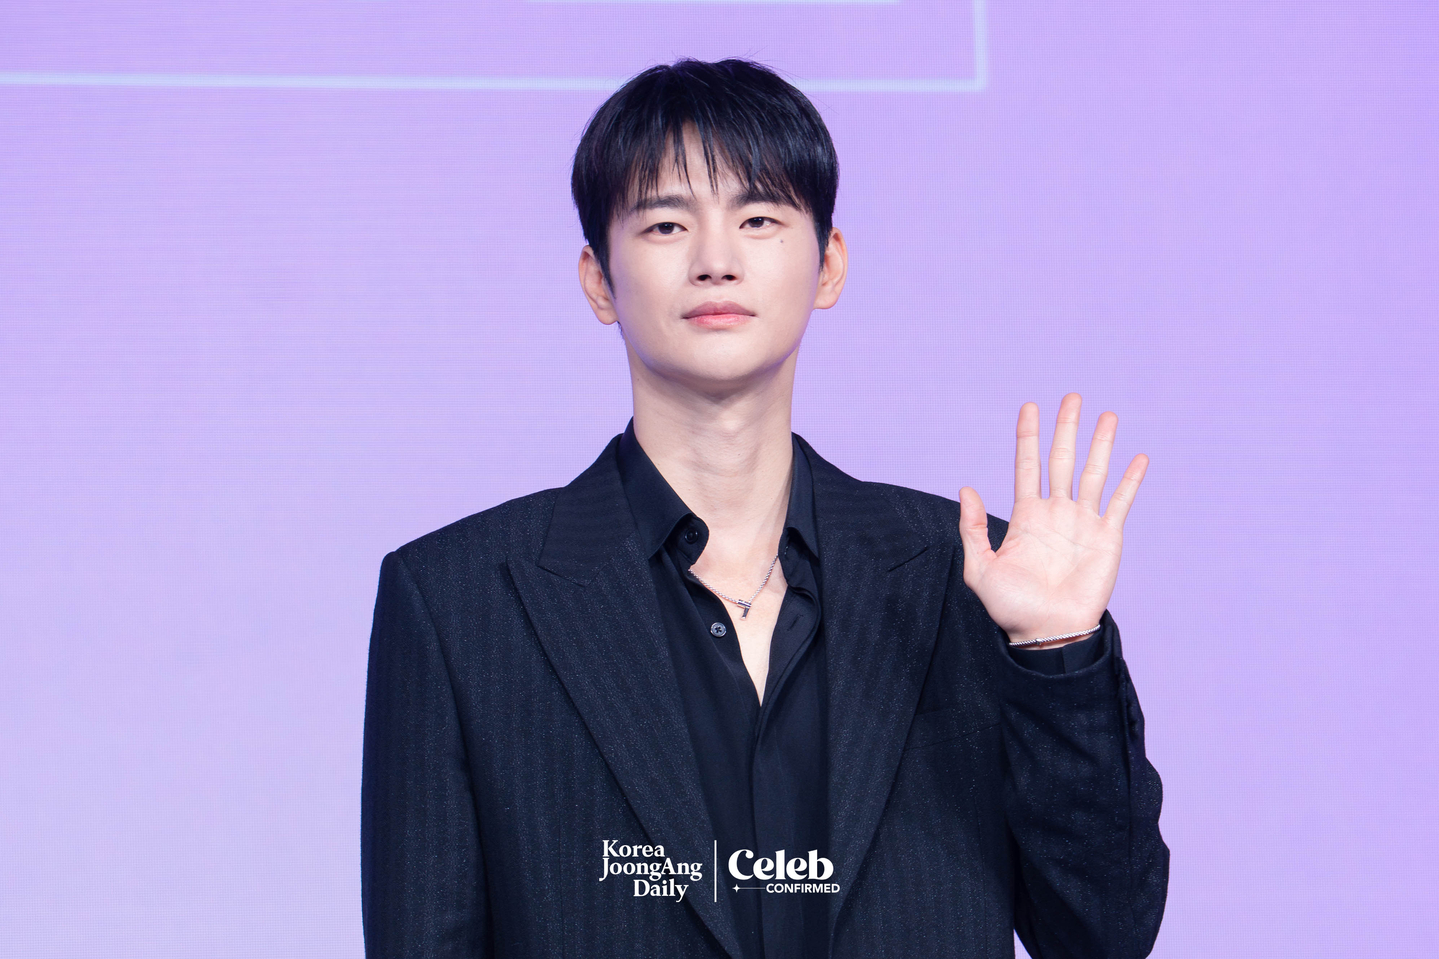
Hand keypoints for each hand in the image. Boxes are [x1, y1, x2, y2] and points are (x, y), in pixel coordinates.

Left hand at [957, 393, 1147, 647]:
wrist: (1047, 634)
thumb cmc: (1011, 607)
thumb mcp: (979, 569)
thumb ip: (972, 529)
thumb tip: (966, 488)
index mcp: (1026, 516)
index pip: (1028, 465)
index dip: (1028, 437)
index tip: (1029, 407)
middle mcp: (1056, 513)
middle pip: (1062, 460)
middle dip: (1066, 429)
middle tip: (1072, 397)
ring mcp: (1083, 523)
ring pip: (1093, 473)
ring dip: (1100, 444)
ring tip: (1107, 415)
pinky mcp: (1107, 538)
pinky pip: (1120, 503)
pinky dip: (1130, 481)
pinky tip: (1139, 457)